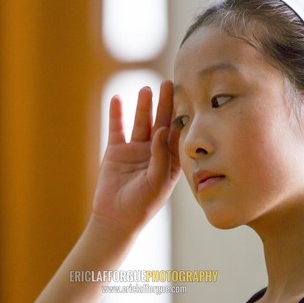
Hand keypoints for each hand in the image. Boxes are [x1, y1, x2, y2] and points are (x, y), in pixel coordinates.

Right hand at [92, 80, 180, 233]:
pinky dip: (117, 114)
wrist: (116, 219)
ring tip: (147, 89)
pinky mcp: (116, 151)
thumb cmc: (142, 205)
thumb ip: (161, 156)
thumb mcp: (158, 182)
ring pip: (140, 122)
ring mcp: (135, 150)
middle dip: (165, 104)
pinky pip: (117, 128)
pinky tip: (118, 98)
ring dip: (143, 106)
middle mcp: (154, 152)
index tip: (187, 97)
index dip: (182, 116)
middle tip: (169, 83)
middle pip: (161, 122)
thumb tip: (161, 129)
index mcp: (169, 160)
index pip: (177, 134)